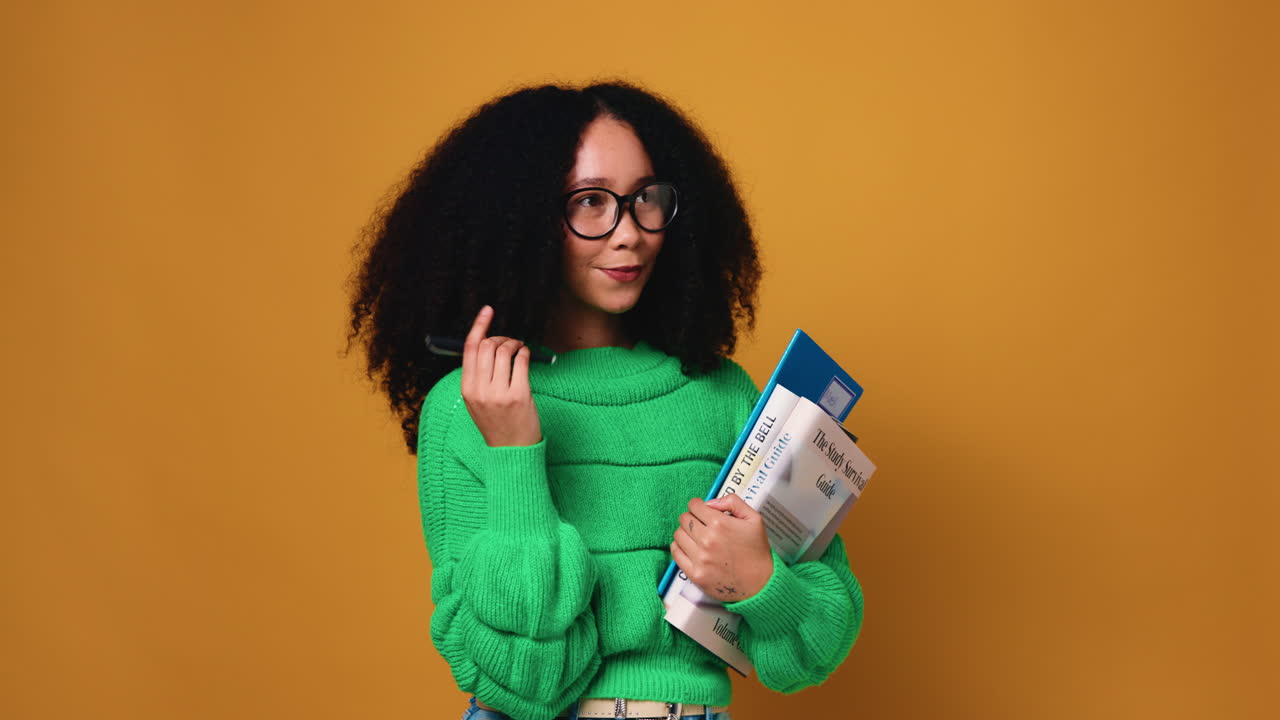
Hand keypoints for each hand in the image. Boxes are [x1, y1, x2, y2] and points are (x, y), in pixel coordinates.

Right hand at [460, 305, 541, 446]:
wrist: (511, 450)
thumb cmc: (497, 422)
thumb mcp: (477, 401)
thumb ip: (478, 376)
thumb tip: (486, 343)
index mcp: (467, 389)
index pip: (469, 349)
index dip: (479, 325)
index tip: (488, 310)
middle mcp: (480, 390)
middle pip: (488, 346)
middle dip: (501, 337)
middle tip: (510, 341)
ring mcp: (499, 393)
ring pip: (505, 350)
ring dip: (515, 343)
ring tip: (520, 347)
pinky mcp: (519, 395)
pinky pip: (522, 361)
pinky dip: (525, 352)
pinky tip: (527, 355)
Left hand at [671, 494, 773, 602]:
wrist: (760, 584)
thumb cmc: (757, 551)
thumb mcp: (754, 519)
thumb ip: (733, 502)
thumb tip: (710, 503)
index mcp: (720, 524)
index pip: (694, 505)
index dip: (697, 505)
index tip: (701, 509)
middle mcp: (707, 540)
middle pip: (684, 519)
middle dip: (691, 517)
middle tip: (700, 523)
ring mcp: (700, 558)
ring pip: (678, 535)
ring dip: (685, 532)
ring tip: (695, 536)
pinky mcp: (695, 574)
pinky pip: (676, 554)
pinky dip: (678, 547)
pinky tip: (688, 547)